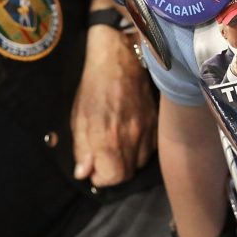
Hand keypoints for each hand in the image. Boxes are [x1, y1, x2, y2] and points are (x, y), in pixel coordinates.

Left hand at [71, 25, 157, 186]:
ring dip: (126, 161)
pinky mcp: (156, 122)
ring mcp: (147, 129)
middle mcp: (131, 137)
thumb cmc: (94, 86)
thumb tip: (84, 172)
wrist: (121, 58)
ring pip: (139, 162)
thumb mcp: (79, 117)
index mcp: (109, 137)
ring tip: (116, 147)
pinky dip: (138, 149)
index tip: (93, 169)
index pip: (113, 178)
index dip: (100, 178)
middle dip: (112, 172)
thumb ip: (82, 148)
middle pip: (127, 174)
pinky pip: (149, 148)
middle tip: (102, 160)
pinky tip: (129, 137)